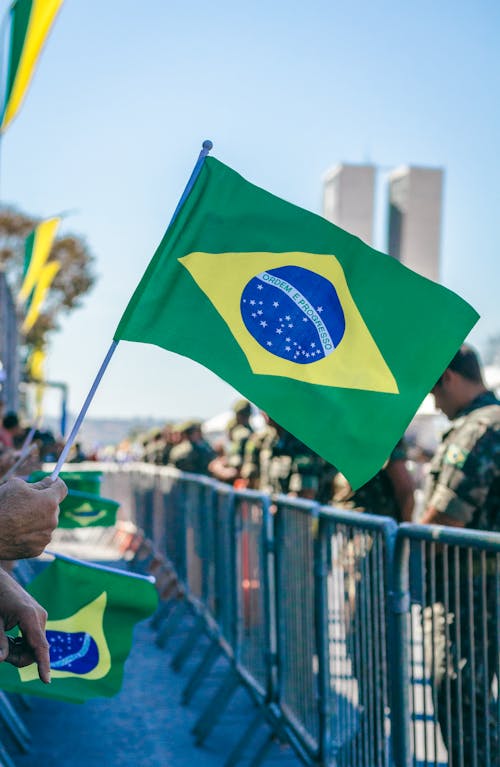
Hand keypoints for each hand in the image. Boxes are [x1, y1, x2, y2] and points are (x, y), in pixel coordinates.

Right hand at [0, 476, 67, 558]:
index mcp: (49, 502)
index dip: (56, 484)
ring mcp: (46, 537)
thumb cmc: (0, 507)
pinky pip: (39, 538)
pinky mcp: (38, 550)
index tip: (51, 483)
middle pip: (54, 507)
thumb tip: (49, 482)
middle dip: (43, 504)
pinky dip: (31, 534)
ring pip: (46, 524)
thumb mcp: (16, 486)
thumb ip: (37, 484)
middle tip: (26, 504)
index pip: (62, 489)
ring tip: (17, 520)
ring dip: (38, 520)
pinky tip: (17, 533)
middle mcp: (52, 520)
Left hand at [0, 568, 49, 682]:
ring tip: (4, 641)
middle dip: (18, 657)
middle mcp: (40, 617)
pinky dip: (22, 644)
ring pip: (34, 646)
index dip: (43, 664)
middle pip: (35, 650)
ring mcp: (40, 617)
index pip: (39, 646)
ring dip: (19, 651)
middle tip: (1, 653)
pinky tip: (10, 637)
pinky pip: (34, 639)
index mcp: (30, 617)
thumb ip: (0, 641)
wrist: (0, 580)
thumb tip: (2, 659)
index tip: (46, 680)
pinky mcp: (38, 618)